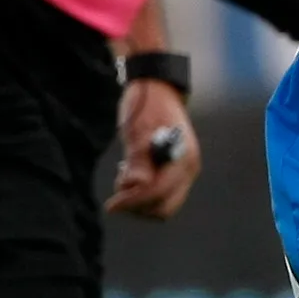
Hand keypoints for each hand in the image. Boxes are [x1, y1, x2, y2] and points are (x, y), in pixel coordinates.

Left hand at [107, 79, 201, 219]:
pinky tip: (133, 177)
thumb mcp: (138, 131)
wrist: (158, 90)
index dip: (132, 201)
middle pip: (163, 207)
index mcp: (182, 157)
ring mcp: (184, 172)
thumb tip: (137, 184)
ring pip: (162, 206)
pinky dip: (145, 195)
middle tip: (119, 191)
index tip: (110, 205)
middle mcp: (188, 169)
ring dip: (140, 202)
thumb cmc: (147, 106)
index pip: (157, 191)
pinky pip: (162, 196)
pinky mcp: (177, 173)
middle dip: (138, 205)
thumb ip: (138, 160)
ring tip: (125, 179)